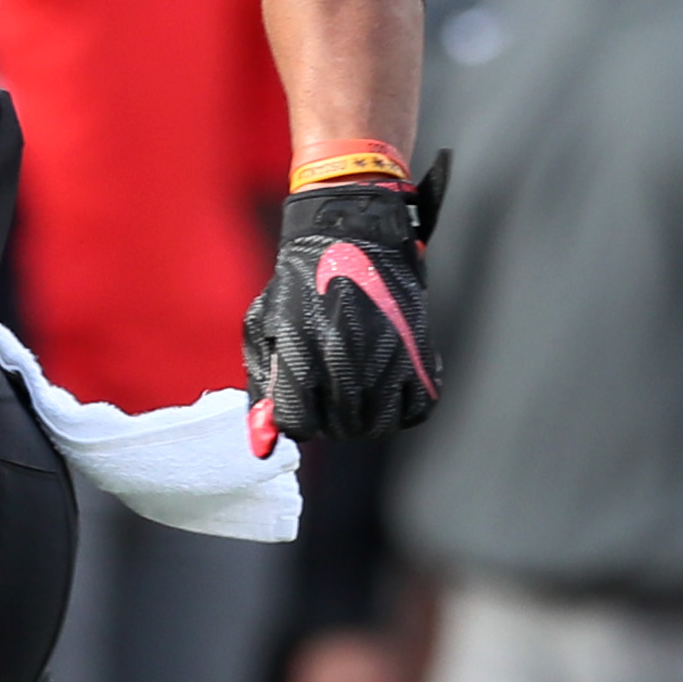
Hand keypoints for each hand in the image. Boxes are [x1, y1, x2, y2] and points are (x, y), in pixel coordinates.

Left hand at [244, 165, 440, 445]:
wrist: (352, 234)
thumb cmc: (301, 281)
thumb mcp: (265, 328)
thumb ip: (263, 389)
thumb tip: (262, 447)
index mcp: (302, 349)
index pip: (300, 423)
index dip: (299, 420)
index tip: (301, 406)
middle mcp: (347, 356)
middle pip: (341, 428)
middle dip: (330, 421)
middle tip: (329, 397)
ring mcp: (387, 356)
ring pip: (380, 425)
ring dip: (365, 419)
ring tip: (357, 394)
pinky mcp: (420, 353)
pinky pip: (417, 410)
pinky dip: (403, 408)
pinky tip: (387, 387)